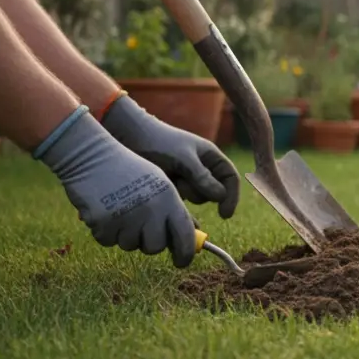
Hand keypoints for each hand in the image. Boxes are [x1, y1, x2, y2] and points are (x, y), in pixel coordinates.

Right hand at [37, 108, 197, 266]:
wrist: (92, 157)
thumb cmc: (129, 171)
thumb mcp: (160, 185)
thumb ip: (176, 213)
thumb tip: (192, 242)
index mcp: (169, 200)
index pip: (185, 237)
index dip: (185, 255)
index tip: (181, 262)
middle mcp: (151, 211)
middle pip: (155, 247)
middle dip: (148, 242)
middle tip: (139, 226)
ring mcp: (127, 218)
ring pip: (130, 246)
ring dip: (125, 235)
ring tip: (120, 211)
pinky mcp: (103, 224)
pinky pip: (108, 242)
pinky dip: (106, 232)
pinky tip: (105, 211)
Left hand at [102, 94, 239, 217]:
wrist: (127, 137)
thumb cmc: (158, 142)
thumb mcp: (183, 158)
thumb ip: (202, 177)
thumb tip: (220, 196)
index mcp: (210, 156)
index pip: (230, 178)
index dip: (231, 196)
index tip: (224, 214)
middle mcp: (201, 168)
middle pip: (214, 192)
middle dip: (202, 193)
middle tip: (183, 184)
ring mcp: (186, 178)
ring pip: (196, 198)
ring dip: (186, 195)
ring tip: (168, 181)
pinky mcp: (171, 186)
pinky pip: (182, 203)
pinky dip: (181, 211)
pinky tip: (181, 221)